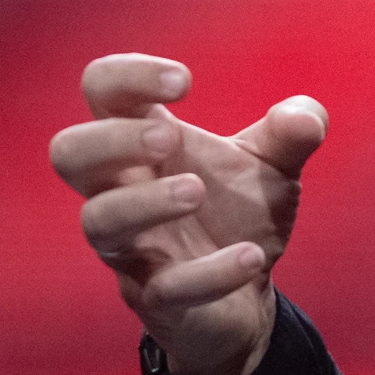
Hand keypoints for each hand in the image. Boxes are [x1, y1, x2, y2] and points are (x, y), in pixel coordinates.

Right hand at [48, 53, 326, 374]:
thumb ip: (294, 131)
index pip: (101, 89)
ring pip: (98, 221)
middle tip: (168, 139)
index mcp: (144, 144)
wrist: (247, 296)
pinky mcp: (157, 299)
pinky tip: (253, 256)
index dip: (126, 75)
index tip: (184, 81)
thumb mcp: (274, 164)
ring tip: (196, 191)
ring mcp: (133, 248)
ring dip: (145, 203)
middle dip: (110, 140)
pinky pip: (165, 288)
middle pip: (68, 153)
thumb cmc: (239, 212)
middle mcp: (123, 191)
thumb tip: (305, 120)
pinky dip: (211, 272)